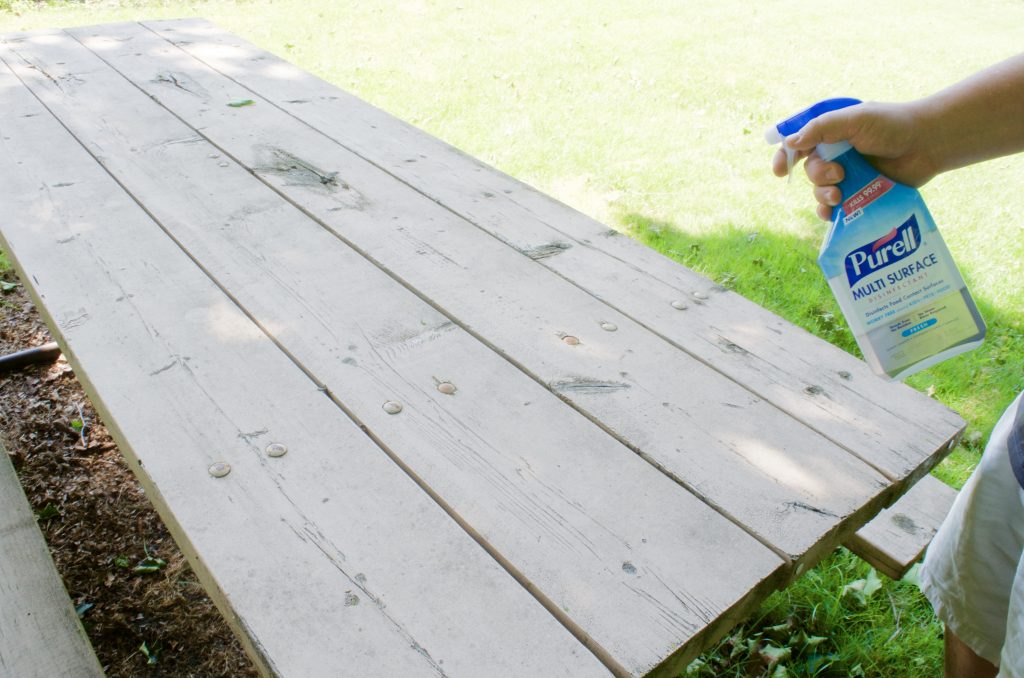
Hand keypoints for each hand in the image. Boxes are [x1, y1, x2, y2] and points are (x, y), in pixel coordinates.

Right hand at [771, 101, 939, 219]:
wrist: (927, 144)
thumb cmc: (893, 125)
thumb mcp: (855, 119)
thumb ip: (821, 128)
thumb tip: (790, 143)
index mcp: (832, 134)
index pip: (798, 145)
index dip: (784, 157)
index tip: (779, 171)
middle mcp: (837, 155)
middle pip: (809, 171)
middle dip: (818, 176)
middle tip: (838, 175)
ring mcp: (849, 177)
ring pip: (820, 191)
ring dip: (823, 195)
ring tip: (840, 196)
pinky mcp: (861, 195)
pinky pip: (835, 209)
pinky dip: (829, 213)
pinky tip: (833, 214)